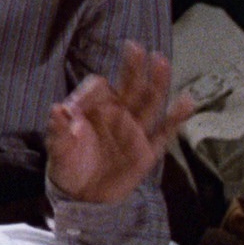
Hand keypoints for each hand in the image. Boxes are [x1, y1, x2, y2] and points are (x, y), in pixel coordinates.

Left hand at [44, 41, 193, 203]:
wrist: (83, 197)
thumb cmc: (69, 165)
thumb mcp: (58, 150)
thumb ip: (57, 130)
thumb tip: (56, 108)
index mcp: (93, 108)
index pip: (99, 88)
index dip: (94, 91)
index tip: (85, 102)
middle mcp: (117, 114)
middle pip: (129, 85)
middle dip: (132, 68)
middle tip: (135, 47)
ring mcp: (134, 130)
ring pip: (149, 101)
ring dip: (156, 82)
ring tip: (161, 61)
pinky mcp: (147, 150)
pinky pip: (164, 131)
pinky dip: (176, 117)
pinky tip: (186, 100)